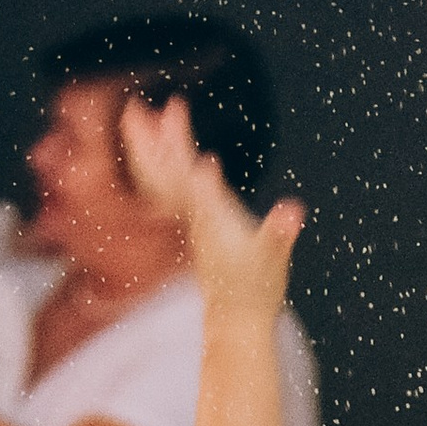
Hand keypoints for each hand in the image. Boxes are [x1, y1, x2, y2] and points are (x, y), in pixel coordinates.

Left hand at [121, 96, 304, 316]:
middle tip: (134, 106)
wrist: (238, 320)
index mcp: (212, 216)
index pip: (189, 174)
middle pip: (165, 171)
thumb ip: (280, 232)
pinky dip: (168, 166)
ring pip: (163, 178)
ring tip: (142, 115)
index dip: (180, 145)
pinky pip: (172, 189)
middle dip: (150, 139)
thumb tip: (292, 211)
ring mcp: (193, 220)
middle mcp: (196, 216)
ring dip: (152, 146)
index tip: (174, 111)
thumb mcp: (275, 258)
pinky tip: (182, 152)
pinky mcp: (198, 225)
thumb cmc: (256, 289)